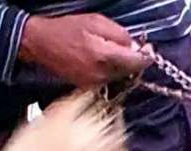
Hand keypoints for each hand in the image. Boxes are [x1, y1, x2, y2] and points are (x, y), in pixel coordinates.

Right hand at [19, 14, 152, 87]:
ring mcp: (95, 84)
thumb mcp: (96, 21)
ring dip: (122, 66)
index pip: (136, 62)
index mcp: (103, 56)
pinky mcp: (90, 88)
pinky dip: (111, 71)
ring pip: (120, 77)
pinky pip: (109, 80)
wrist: (41, 44)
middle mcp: (101, 74)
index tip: (149, 50)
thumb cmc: (67, 29)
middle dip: (133, 59)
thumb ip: (119, 34)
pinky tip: (102, 60)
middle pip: (130, 71)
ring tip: (110, 51)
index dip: (145, 56)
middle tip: (130, 46)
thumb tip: (136, 46)